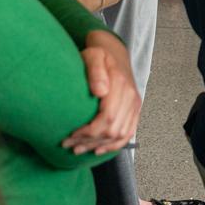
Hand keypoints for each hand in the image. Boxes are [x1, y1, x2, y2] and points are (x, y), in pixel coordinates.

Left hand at [63, 32, 140, 154]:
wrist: (114, 54)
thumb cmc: (98, 56)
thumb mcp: (92, 56)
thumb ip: (95, 71)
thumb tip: (100, 91)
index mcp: (120, 84)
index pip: (108, 116)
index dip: (89, 131)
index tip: (71, 134)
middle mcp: (131, 96)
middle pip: (113, 129)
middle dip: (90, 141)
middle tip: (69, 144)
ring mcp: (135, 105)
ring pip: (120, 135)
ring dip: (99, 146)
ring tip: (79, 149)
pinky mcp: (135, 111)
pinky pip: (128, 134)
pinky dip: (114, 145)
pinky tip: (99, 149)